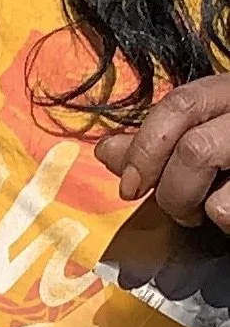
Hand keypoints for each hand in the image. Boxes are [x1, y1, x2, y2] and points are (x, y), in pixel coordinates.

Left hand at [97, 73, 229, 230]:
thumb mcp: (206, 131)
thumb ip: (161, 141)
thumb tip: (108, 151)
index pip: (179, 105)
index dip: (145, 147)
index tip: (129, 187)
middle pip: (193, 149)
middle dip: (171, 190)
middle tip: (177, 210)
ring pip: (212, 175)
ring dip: (197, 207)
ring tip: (207, 214)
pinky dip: (227, 221)